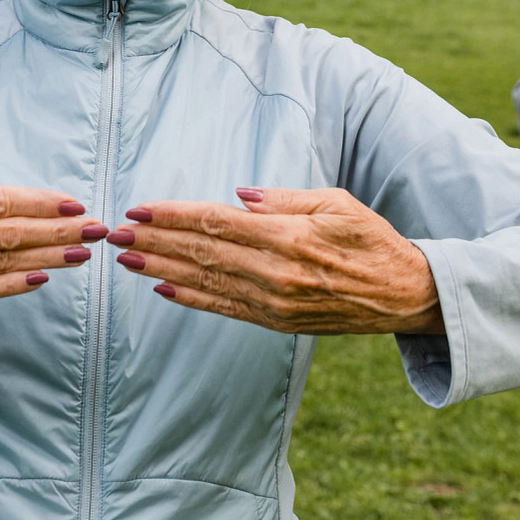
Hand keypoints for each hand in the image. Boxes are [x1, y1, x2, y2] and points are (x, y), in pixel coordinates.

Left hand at [106, 187, 442, 335]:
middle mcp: (277, 273)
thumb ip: (285, 199)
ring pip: (206, 282)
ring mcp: (275, 302)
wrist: (404, 296)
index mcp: (289, 238)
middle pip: (202, 252)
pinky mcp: (277, 322)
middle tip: (115, 232)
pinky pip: (225, 309)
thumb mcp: (337, 204)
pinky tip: (162, 288)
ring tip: (126, 258)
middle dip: (155, 241)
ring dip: (161, 269)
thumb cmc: (371, 240)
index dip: (174, 215)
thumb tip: (238, 197)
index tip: (140, 208)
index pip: (217, 223)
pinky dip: (191, 299)